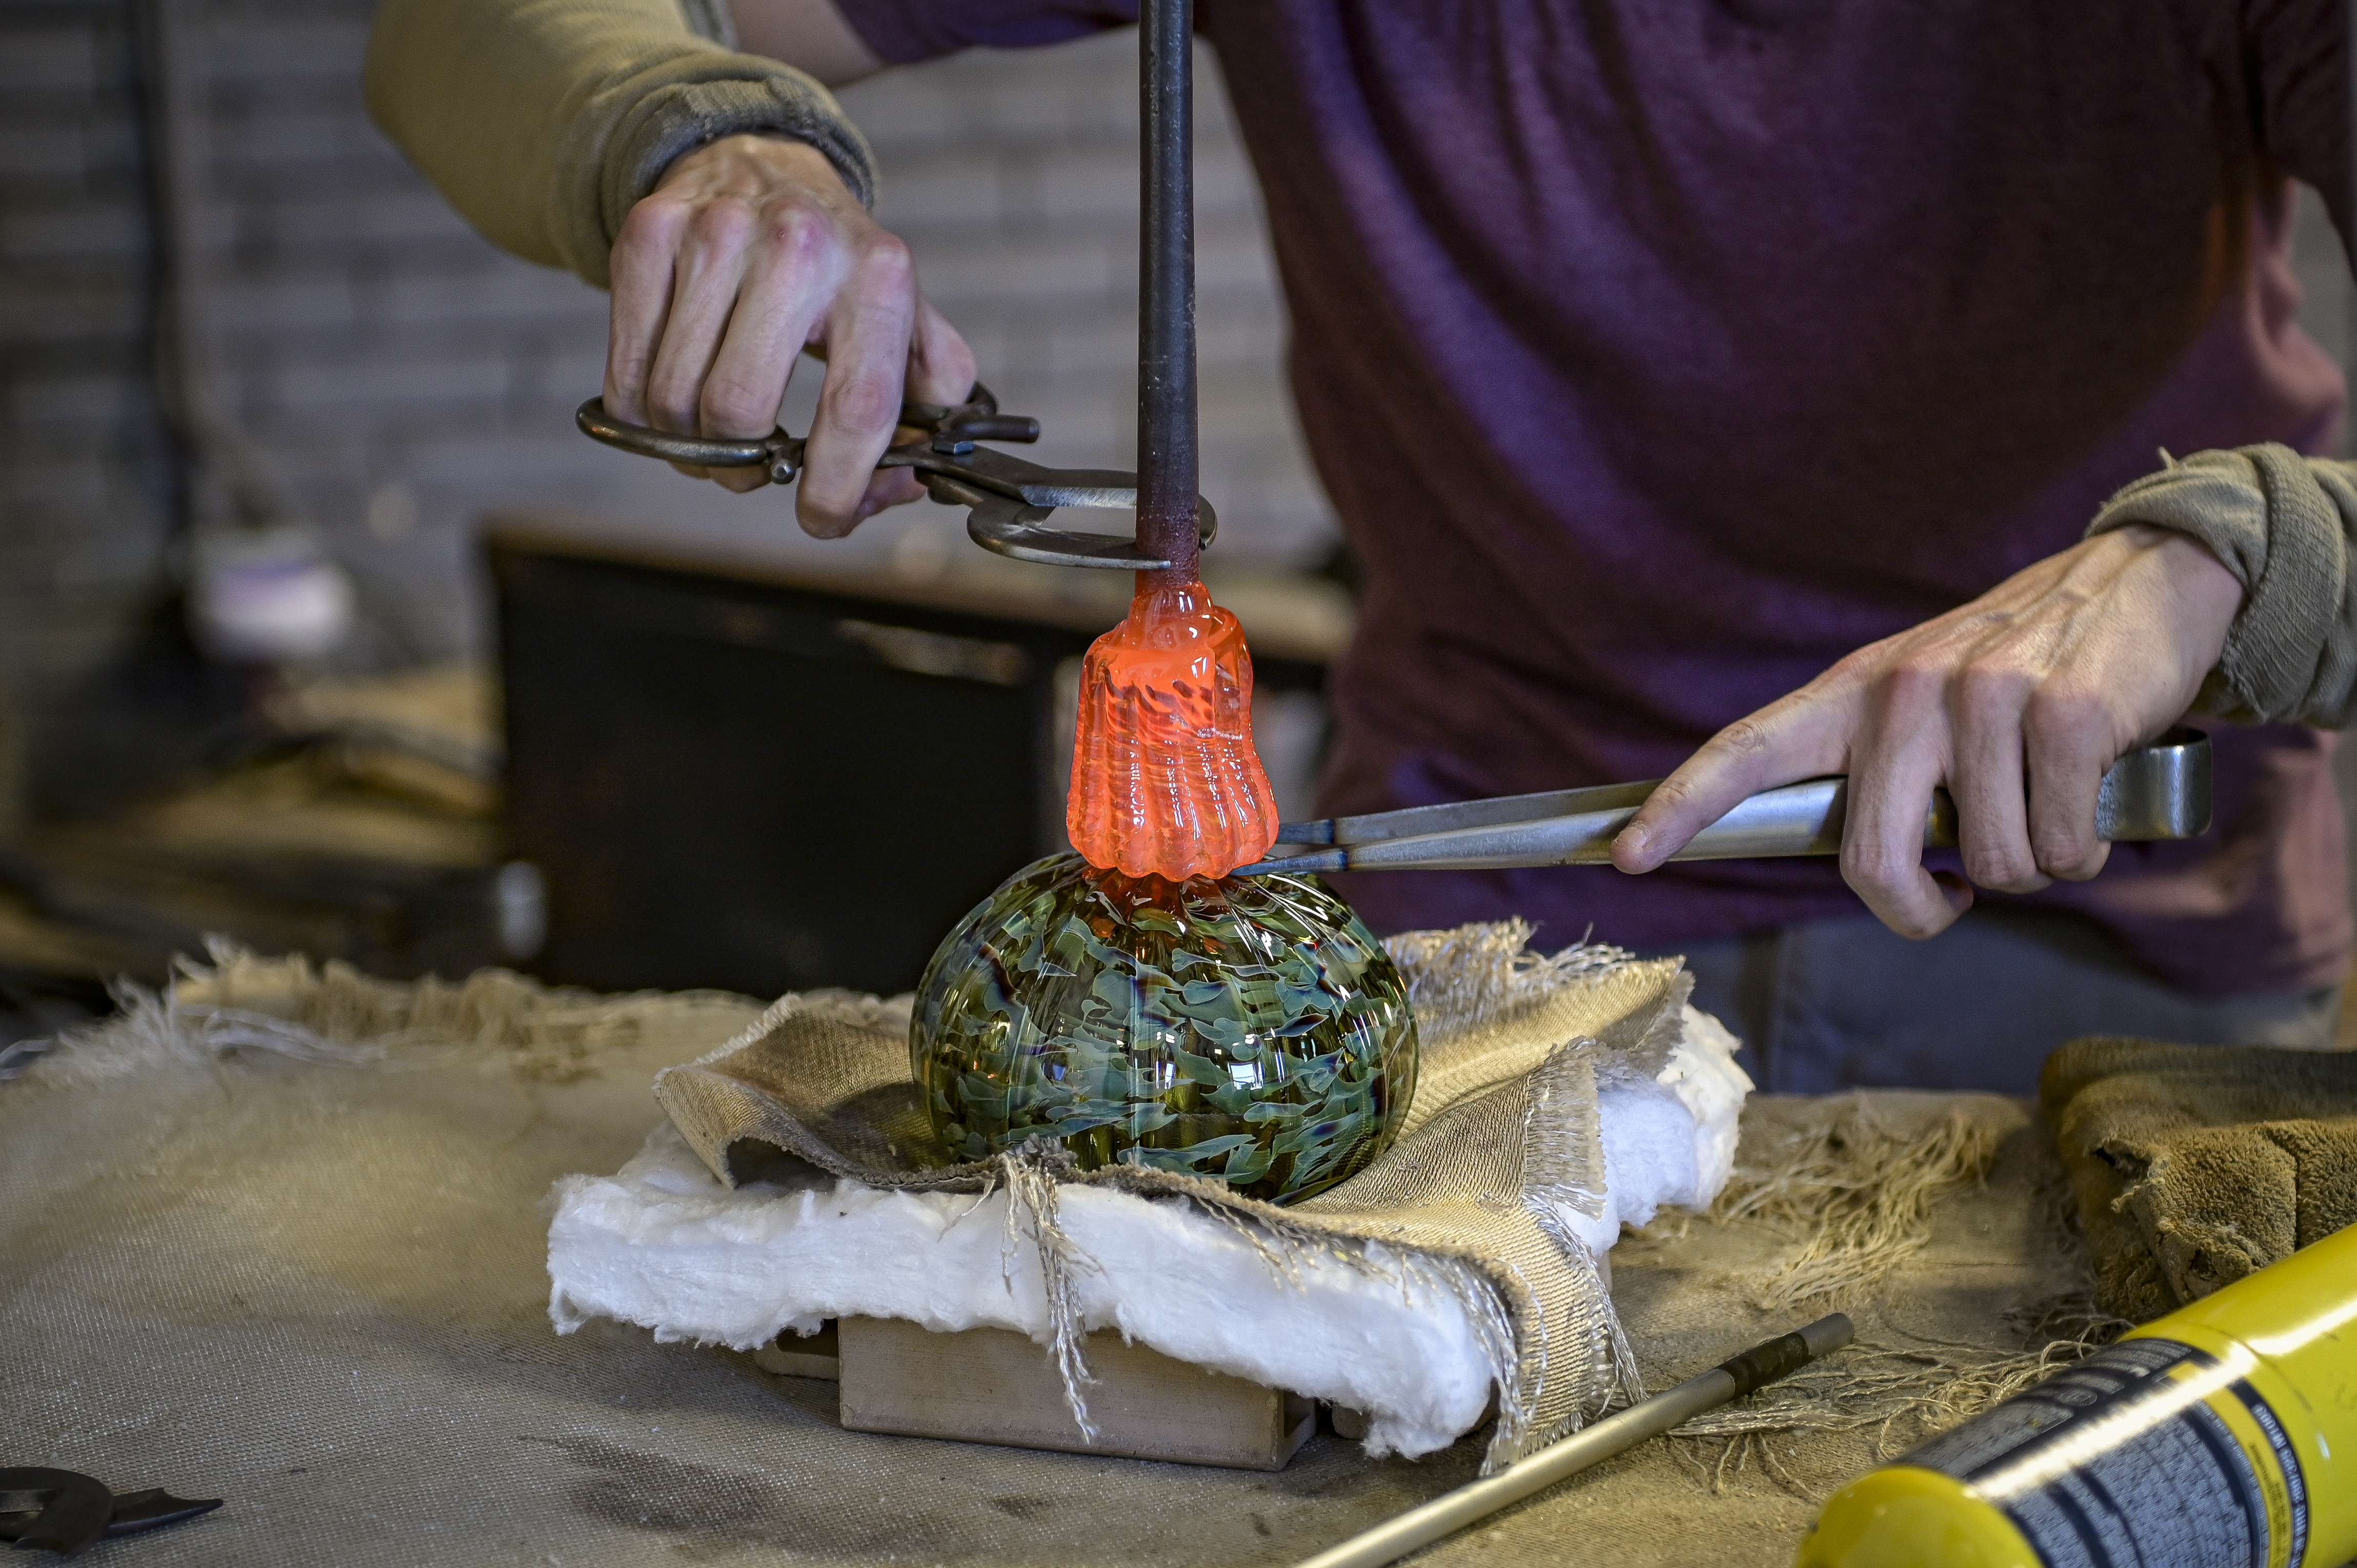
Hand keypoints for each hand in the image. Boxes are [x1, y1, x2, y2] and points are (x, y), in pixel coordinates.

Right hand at [604, 134, 977, 535]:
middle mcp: (798, 246)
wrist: (762, 162)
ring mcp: (715, 233)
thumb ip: (933, 403)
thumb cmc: (837, 265)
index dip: (837, 490)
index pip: (858, 411)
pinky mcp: (649, 234)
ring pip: (673, 397)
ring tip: (712, 434)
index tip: (820, 516)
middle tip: (751, 468)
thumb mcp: (910, 318)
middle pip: (740, 410)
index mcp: (878, 275)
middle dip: (742, 467)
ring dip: (687, 446)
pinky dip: (639, 411)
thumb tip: (904, 480)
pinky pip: (626, 366)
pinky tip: (668, 401)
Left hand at [1610, 526, 2244, 937]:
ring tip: (2042, 804)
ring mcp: (1981, 700)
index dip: (1679, 807)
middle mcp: (1903, 693)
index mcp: (1853, 692)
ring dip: (2028, 865)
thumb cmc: (2027, 664)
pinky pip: (2057, 847)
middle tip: (1953, 897)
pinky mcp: (2062, 717)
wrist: (2146, 581)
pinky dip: (2081, 848)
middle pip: (1871, 861)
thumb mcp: (1926, 696)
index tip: (1629, 857)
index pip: (1744, 751)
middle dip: (1917, 909)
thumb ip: (1879, 769)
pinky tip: (2087, 795)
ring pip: (1988, 868)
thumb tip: (1870, 871)